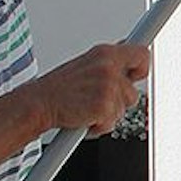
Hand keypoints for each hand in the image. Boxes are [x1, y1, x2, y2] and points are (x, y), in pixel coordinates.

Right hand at [28, 43, 149, 135]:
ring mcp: (107, 87)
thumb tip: (127, 65)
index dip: (142, 68)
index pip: (141, 54)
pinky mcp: (104, 106)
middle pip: (133, 92)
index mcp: (105, 53)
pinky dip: (99, 127)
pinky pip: (112, 123)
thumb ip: (107, 65)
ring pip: (123, 109)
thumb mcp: (85, 65)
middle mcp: (108, 67)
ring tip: (87, 109)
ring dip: (108, 115)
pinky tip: (84, 119)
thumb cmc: (58, 88)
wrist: (38, 103)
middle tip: (98, 102)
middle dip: (119, 102)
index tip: (138, 75)